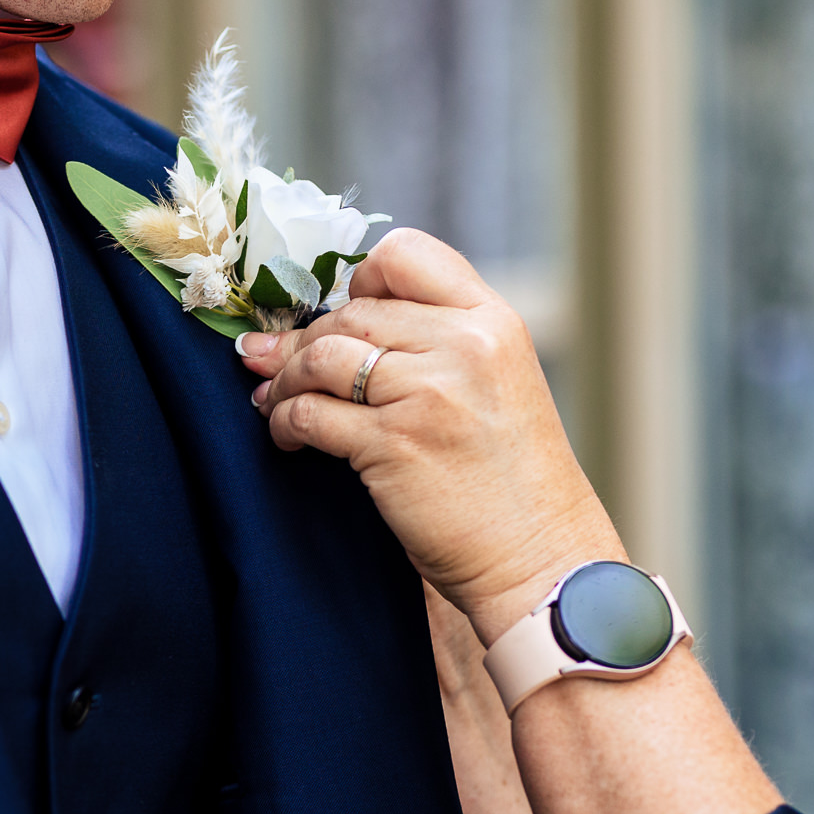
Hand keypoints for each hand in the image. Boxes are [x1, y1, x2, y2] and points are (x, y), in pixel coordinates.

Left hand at [236, 229, 621, 643]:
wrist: (540, 559)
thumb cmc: (509, 480)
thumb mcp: (494, 385)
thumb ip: (433, 344)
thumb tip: (329, 323)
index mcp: (492, 322)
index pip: (405, 255)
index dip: (359, 280)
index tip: (341, 315)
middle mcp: (463, 346)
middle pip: (350, 311)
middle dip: (303, 341)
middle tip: (277, 369)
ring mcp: (427, 394)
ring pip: (319, 356)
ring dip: (282, 380)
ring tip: (272, 402)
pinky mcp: (392, 444)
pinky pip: (308, 413)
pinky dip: (282, 423)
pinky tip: (286, 437)